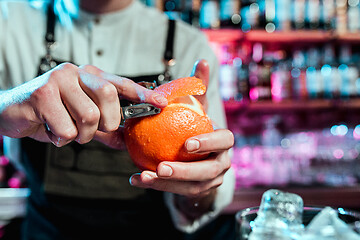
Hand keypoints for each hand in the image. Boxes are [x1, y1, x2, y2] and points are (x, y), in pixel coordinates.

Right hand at [0, 63, 166, 146]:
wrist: (10, 111)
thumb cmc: (49, 113)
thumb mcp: (80, 119)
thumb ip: (103, 128)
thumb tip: (125, 140)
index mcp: (89, 75)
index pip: (121, 83)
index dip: (143, 94)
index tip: (161, 103)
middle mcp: (76, 72)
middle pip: (109, 97)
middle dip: (107, 122)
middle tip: (94, 130)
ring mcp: (58, 80)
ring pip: (89, 116)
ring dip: (81, 134)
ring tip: (67, 131)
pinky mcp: (42, 94)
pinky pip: (67, 128)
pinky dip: (62, 138)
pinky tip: (51, 131)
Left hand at [129, 59, 233, 196]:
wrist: (198, 153)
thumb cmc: (195, 124)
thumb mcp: (196, 106)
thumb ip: (198, 86)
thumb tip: (202, 60)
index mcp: (224, 142)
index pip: (224, 141)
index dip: (209, 143)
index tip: (186, 143)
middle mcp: (222, 163)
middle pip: (208, 171)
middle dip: (185, 171)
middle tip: (160, 166)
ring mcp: (211, 180)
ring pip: (192, 187)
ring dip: (167, 184)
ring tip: (143, 176)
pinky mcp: (196, 191)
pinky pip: (177, 192)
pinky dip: (157, 187)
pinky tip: (136, 179)